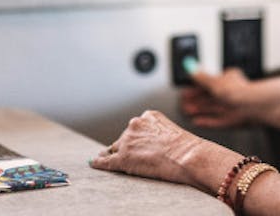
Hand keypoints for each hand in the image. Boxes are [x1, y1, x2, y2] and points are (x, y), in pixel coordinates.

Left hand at [90, 110, 207, 185]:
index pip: (135, 128)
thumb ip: (156, 132)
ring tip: (107, 160)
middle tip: (133, 157)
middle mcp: (135, 124)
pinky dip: (99, 163)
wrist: (186, 156)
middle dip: (126, 146)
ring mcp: (127, 141)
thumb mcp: (170, 131)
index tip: (136, 145)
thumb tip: (151, 144)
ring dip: (114, 154)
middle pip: (124, 138)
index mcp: (148, 116)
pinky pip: (106, 161)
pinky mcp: (123, 158)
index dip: (135, 139)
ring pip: (115, 149)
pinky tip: (93, 164)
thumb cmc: (185, 147)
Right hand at [181, 65, 254, 128]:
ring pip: (211, 108)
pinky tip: (196, 121)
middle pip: (209, 97)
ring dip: (199, 109)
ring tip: (186, 110)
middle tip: (183, 102)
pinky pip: (216, 121)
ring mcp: (231, 108)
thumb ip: (201, 77)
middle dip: (196, 99)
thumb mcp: (214, 81)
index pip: (210, 83)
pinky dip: (206, 121)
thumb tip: (191, 69)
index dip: (197, 87)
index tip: (186, 90)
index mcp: (228, 80)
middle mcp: (230, 94)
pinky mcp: (232, 120)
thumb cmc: (237, 91)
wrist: (252, 106)